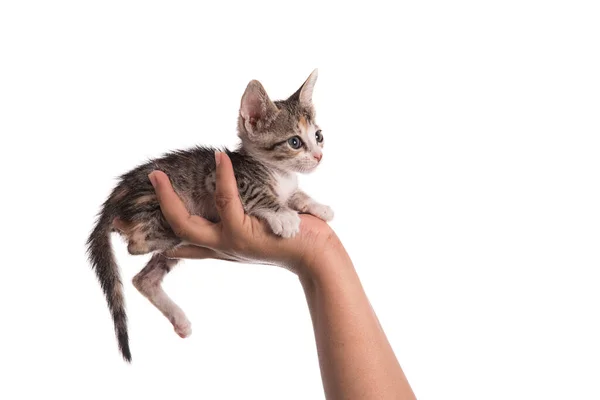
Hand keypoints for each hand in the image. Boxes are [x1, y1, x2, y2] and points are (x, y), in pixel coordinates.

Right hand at [145, 152, 340, 274]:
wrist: (319, 256)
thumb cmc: (293, 242)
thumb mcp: (258, 236)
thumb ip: (239, 224)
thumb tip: (227, 219)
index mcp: (223, 244)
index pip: (184, 240)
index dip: (158, 231)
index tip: (132, 223)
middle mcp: (221, 245)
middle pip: (176, 231)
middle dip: (157, 208)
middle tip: (148, 180)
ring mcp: (229, 242)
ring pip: (188, 224)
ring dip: (169, 198)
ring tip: (158, 172)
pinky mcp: (244, 234)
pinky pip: (228, 203)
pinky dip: (223, 177)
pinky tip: (219, 157)